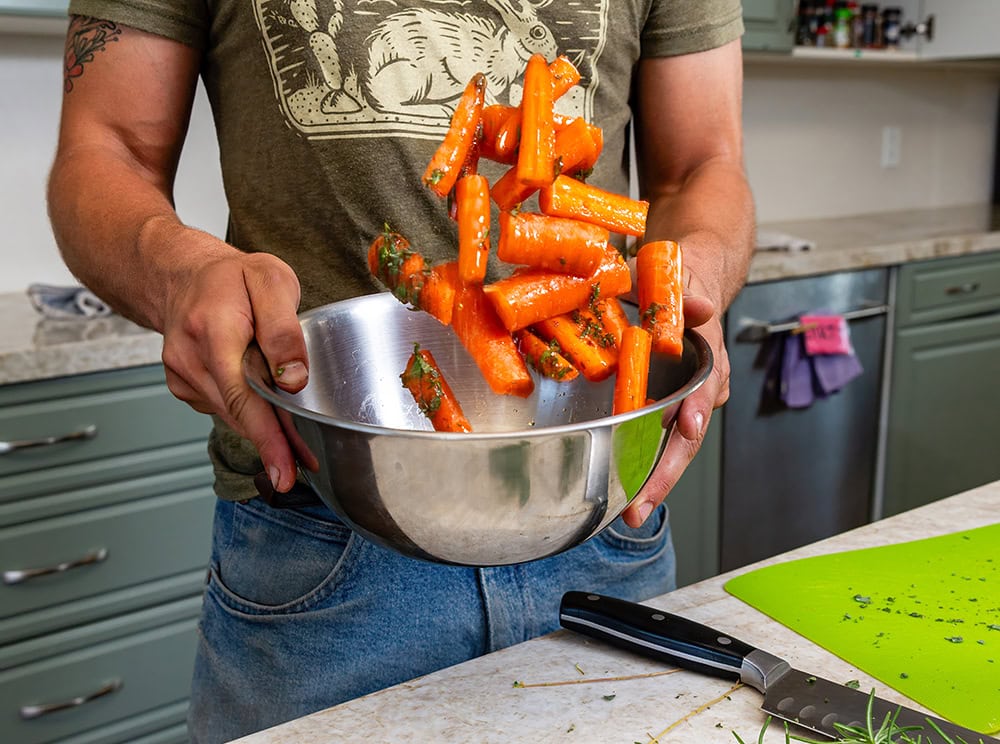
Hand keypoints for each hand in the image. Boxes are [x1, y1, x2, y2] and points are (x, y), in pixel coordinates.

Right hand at [159, 237, 311, 492]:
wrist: (183, 275)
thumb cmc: (232, 278)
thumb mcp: (271, 281)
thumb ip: (284, 329)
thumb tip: (294, 378)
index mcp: (213, 329)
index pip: (242, 394)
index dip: (268, 437)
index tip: (284, 470)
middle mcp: (189, 357)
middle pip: (240, 413)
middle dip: (276, 442)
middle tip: (308, 463)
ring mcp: (182, 376)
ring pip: (232, 415)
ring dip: (266, 430)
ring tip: (298, 443)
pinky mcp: (184, 386)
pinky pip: (224, 408)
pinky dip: (248, 413)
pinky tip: (266, 405)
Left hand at [620, 281, 730, 527]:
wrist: (689, 284)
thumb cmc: (680, 282)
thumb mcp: (680, 279)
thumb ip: (685, 295)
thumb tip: (701, 309)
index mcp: (708, 356)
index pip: (704, 387)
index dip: (694, 410)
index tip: (686, 428)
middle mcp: (702, 387)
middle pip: (689, 437)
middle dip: (667, 474)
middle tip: (641, 507)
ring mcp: (686, 402)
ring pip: (674, 447)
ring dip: (654, 481)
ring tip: (632, 513)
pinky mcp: (667, 409)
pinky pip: (656, 441)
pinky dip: (642, 466)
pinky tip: (623, 493)